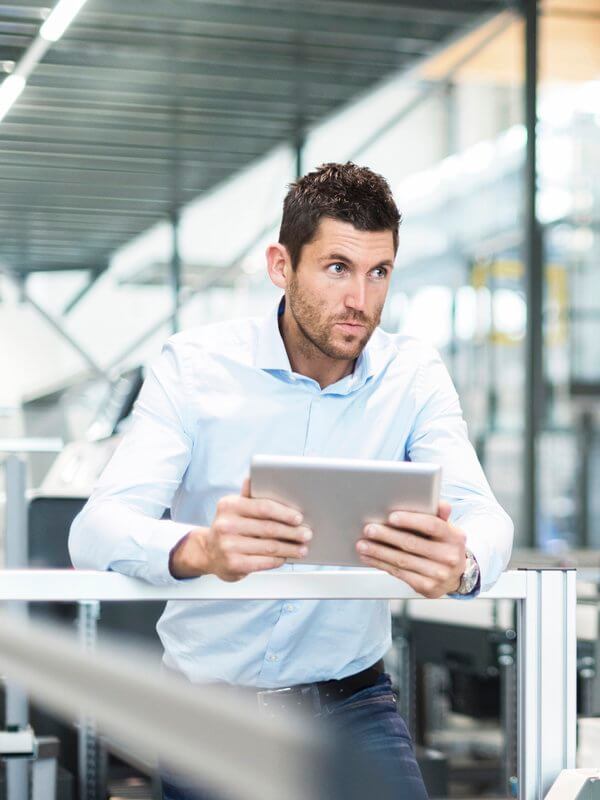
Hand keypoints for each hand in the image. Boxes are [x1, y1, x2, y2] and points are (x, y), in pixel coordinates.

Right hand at [169, 478, 311, 580]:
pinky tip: (286, 557)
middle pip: (269, 529)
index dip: (284, 513)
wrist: (209, 552)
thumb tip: (254, 477)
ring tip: (302, 548)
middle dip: (292, 532)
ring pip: (269, 547)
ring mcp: (228, 546)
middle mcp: (226, 525)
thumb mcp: (235, 507)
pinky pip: (263, 562)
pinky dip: (278, 560)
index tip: (299, 518)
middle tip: (307, 534)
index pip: (263, 507)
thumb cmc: (229, 527)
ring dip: (290, 548)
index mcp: (229, 505)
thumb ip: (248, 494)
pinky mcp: (233, 565)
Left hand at [355, 501, 465, 597]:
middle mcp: (449, 556)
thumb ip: (440, 515)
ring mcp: (438, 574)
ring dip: (378, 552)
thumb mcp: (447, 529)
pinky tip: (370, 558)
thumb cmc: (445, 546)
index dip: (410, 520)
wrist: (457, 576)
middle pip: (412, 544)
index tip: (391, 517)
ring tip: (363, 544)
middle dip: (387, 536)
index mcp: (454, 537)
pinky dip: (381, 564)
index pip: (432, 525)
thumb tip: (441, 504)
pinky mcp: (427, 587)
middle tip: (369, 529)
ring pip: (402, 560)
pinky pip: (400, 574)